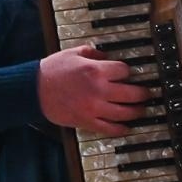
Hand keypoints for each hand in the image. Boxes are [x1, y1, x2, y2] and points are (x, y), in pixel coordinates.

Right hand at [37, 44, 153, 135]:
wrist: (34, 90)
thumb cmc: (52, 71)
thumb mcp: (73, 53)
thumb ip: (92, 52)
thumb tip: (106, 56)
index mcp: (96, 70)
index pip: (125, 71)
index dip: (128, 72)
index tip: (129, 74)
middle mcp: (99, 90)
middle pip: (132, 93)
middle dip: (143, 93)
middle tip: (147, 94)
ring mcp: (94, 108)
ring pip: (125, 113)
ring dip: (137, 111)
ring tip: (141, 110)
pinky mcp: (87, 121)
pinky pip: (110, 128)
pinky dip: (121, 128)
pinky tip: (126, 127)